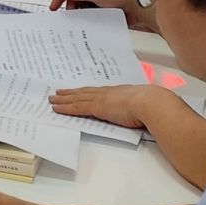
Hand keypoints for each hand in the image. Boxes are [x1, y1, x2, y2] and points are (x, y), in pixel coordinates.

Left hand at [50, 84, 174, 130]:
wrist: (150, 103)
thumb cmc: (151, 105)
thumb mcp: (144, 105)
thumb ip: (139, 108)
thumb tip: (144, 113)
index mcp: (118, 92)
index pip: (97, 92)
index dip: (86, 91)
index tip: (78, 91)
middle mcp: (107, 93)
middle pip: (83, 92)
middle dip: (70, 93)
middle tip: (58, 92)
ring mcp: (100, 99)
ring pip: (76, 99)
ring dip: (63, 99)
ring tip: (53, 99)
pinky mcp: (96, 107)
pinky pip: (76, 108)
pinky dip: (65, 108)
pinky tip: (56, 108)